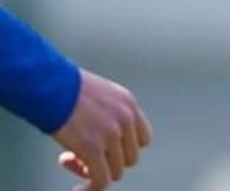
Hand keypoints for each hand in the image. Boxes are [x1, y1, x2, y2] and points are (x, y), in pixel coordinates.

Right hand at [51, 69, 151, 189]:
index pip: (142, 139)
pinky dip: (90, 188)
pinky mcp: (92, 148)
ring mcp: (111, 134)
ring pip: (116, 171)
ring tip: (71, 161)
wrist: (50, 85)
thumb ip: (107, 112)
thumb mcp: (98, 93)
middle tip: (82, 157)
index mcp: (128, 104)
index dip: (123, 150)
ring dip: (94, 172)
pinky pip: (100, 180)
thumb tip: (97, 135)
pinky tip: (77, 190)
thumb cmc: (64, 87)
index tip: (104, 151)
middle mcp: (125, 119)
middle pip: (130, 157)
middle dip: (108, 162)